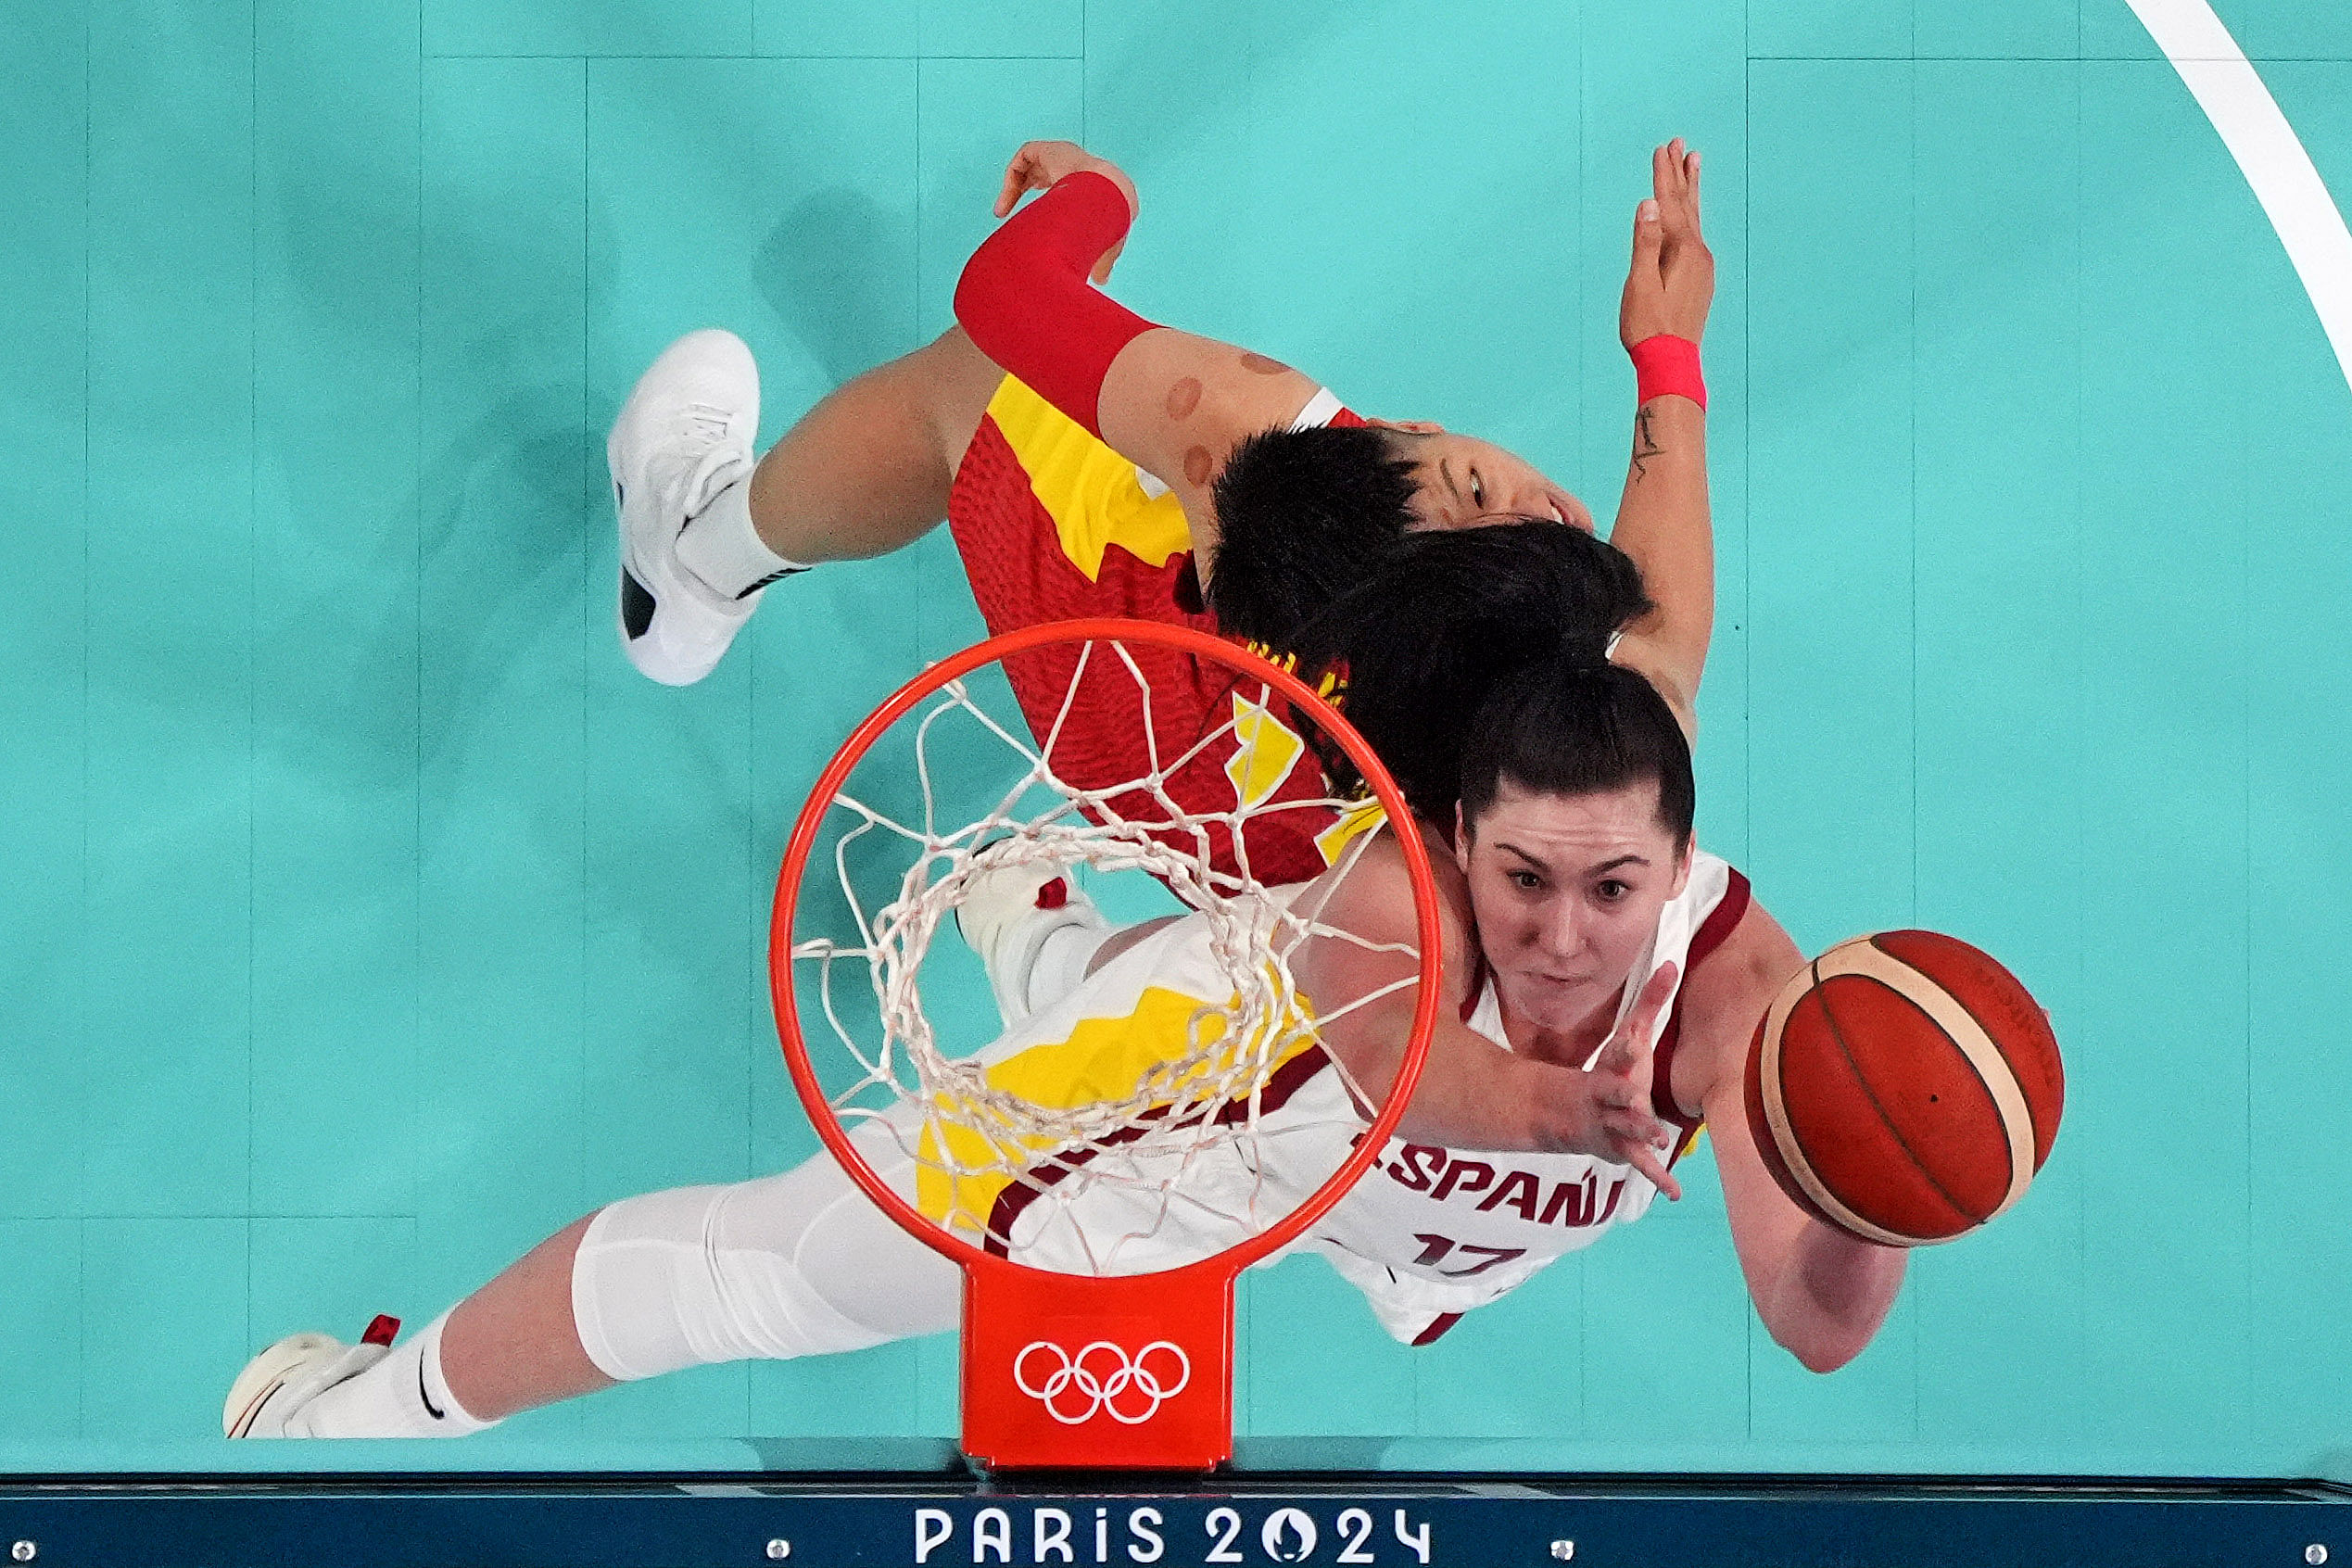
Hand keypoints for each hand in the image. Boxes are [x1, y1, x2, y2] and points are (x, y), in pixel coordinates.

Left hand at [993, 139, 1137, 282]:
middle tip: (1008, 210)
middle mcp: (1076, 166)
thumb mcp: (1107, 245)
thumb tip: (1101, 281)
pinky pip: (1023, 157)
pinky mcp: (1049, 149)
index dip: (1050, 199)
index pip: (1067, 185)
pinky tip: (1006, 202)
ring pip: (1031, 164)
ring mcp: (1063, 155)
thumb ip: (1101, 262)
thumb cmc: (1110, 223)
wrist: (1111, 200)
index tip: (1037, 218)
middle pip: (1046, 170)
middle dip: (1027, 187)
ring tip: (1001, 211)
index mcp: (1088, 184)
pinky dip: (1011, 179)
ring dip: (1013, 187)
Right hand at [1545, 962, 1684, 1199]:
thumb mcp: (1628, 1036)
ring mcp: (1610, 1125)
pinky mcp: (1619, 1149)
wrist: (1568, 1116)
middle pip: (1614, 1092)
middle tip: (1637, 1096)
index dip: (1623, 1049)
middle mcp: (1607, 1096)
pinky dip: (1657, 1178)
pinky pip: (1639, 1165)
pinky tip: (1676, 1192)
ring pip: (1625, 1129)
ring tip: (1661, 1137)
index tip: (1632, 1041)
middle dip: (1624, 1094)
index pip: (1616, 1054)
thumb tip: (1672, 962)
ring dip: (1640, 1132)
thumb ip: (1651, 1002)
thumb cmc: (1610, 1070)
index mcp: (1611, 1067)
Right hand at [1619, 138, 1712, 349]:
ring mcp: (1702, 267)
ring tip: (1694, 164)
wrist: (1671, 364)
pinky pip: (1695, 235)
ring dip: (1692, 191)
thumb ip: (1645, 243)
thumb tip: (1649, 203)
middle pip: (1688, 205)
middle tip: (1681, 144)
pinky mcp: (1699, 279)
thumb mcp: (1640, 284)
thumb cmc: (1649, 327)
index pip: (1671, 204)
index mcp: (1683, 251)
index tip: (1661, 149)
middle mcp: (1699, 254)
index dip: (1664, 176)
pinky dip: (1692, 216)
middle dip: (1681, 174)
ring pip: (1695, 219)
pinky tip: (1691, 216)